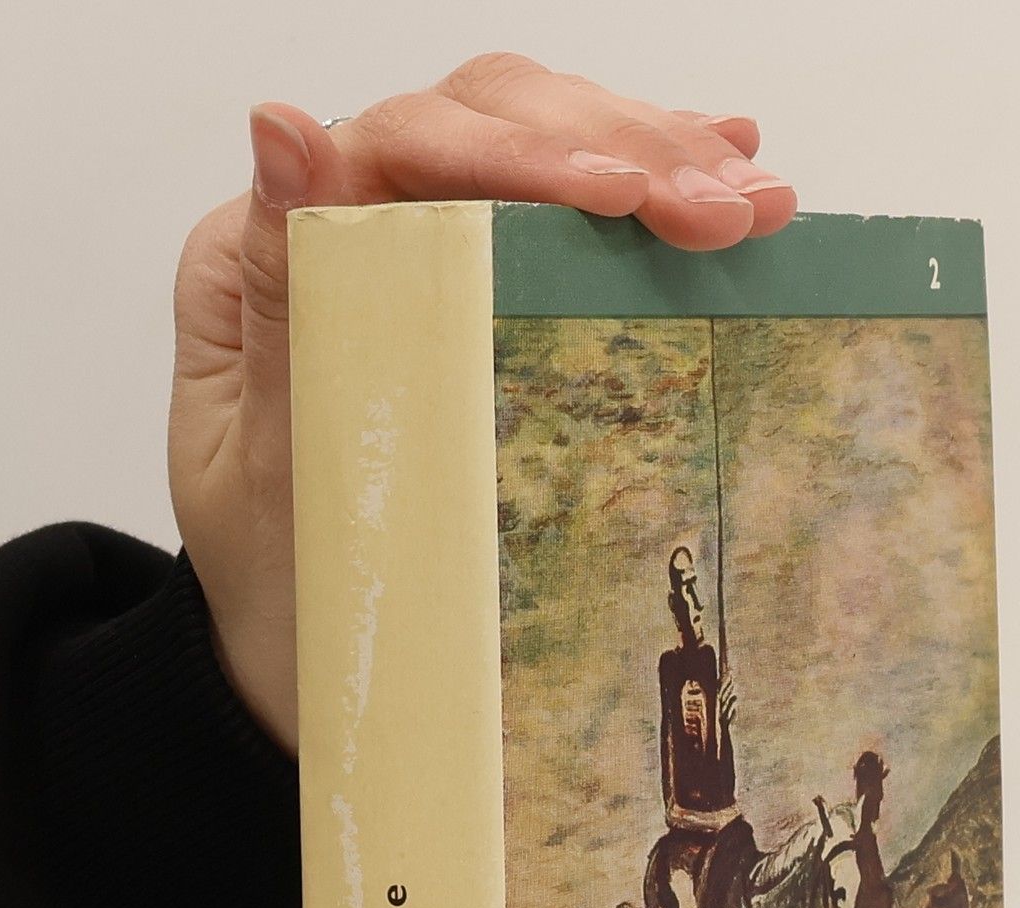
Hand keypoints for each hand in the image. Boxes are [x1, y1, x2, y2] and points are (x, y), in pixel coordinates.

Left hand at [169, 54, 796, 752]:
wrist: (298, 672)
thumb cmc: (277, 586)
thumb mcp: (268, 461)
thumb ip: (283, 298)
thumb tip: (281, 127)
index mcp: (261, 251)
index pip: (401, 147)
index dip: (519, 154)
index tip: (621, 196)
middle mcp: (335, 225)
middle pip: (487, 123)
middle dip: (619, 152)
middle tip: (727, 208)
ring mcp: (410, 250)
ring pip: (540, 150)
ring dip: (659, 162)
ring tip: (759, 201)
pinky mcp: (474, 291)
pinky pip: (564, 214)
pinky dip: (650, 186)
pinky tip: (726, 163)